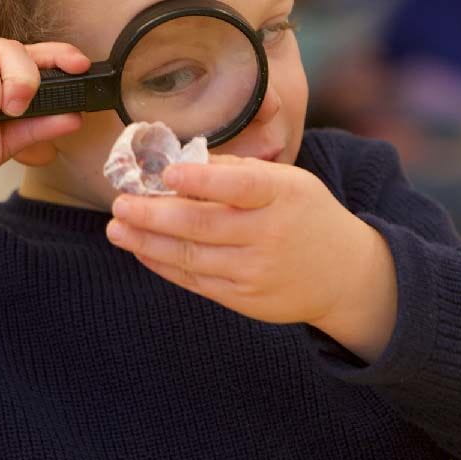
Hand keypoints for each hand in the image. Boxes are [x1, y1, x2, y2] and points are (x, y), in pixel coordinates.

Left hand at [106, 156, 397, 360]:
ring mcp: (256, 270)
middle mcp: (270, 234)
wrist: (344, 274)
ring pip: (192, 256)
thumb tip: (181, 161)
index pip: (241, 185)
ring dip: (147, 241)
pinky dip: (163, 264)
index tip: (168, 172)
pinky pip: (195, 281)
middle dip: (153, 214)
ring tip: (117, 227)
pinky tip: (141, 248)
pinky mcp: (244, 298)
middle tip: (120, 203)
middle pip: (203, 224)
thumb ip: (238, 170)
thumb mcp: (288, 182)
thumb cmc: (304, 214)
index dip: (203, 179)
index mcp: (283, 194)